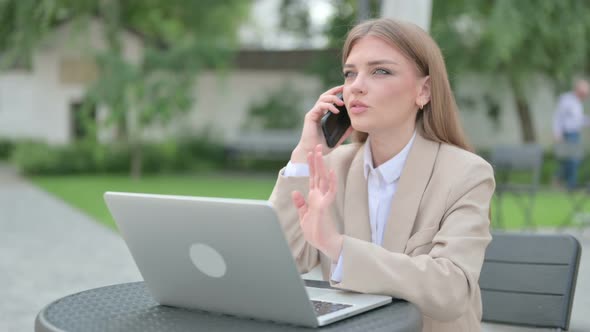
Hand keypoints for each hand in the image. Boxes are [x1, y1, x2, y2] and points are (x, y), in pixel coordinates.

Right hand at [291, 86, 353, 162]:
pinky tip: (336, 111)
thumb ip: (345, 131)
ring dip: (333, 98)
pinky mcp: (310, 116)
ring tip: (342, 103)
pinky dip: (328, 106)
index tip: (345, 90)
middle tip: (344, 89)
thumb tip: (354, 125)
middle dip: (334, 90)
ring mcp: (313, 113)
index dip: (336, 93)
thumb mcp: (338, 137)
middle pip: (325, 96)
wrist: (312, 152)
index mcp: (322, 115)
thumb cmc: (323, 145)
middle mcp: (317, 112)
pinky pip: (319, 107)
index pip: (329, 100)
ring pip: (322, 99)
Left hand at [291, 145, 342, 260]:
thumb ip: (300, 204)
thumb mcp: (304, 215)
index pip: (312, 178)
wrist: (323, 243)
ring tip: (321, 153)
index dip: (311, 166)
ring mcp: (323, 200)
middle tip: (317, 146)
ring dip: (322, 166)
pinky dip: (331, 182)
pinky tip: (331, 172)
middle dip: (316, 161)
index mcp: (314, 198)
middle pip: (318, 175)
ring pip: (324, 179)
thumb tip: (295, 192)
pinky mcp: (325, 206)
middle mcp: (319, 196)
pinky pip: (330, 192)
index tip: (310, 153)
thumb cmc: (315, 231)